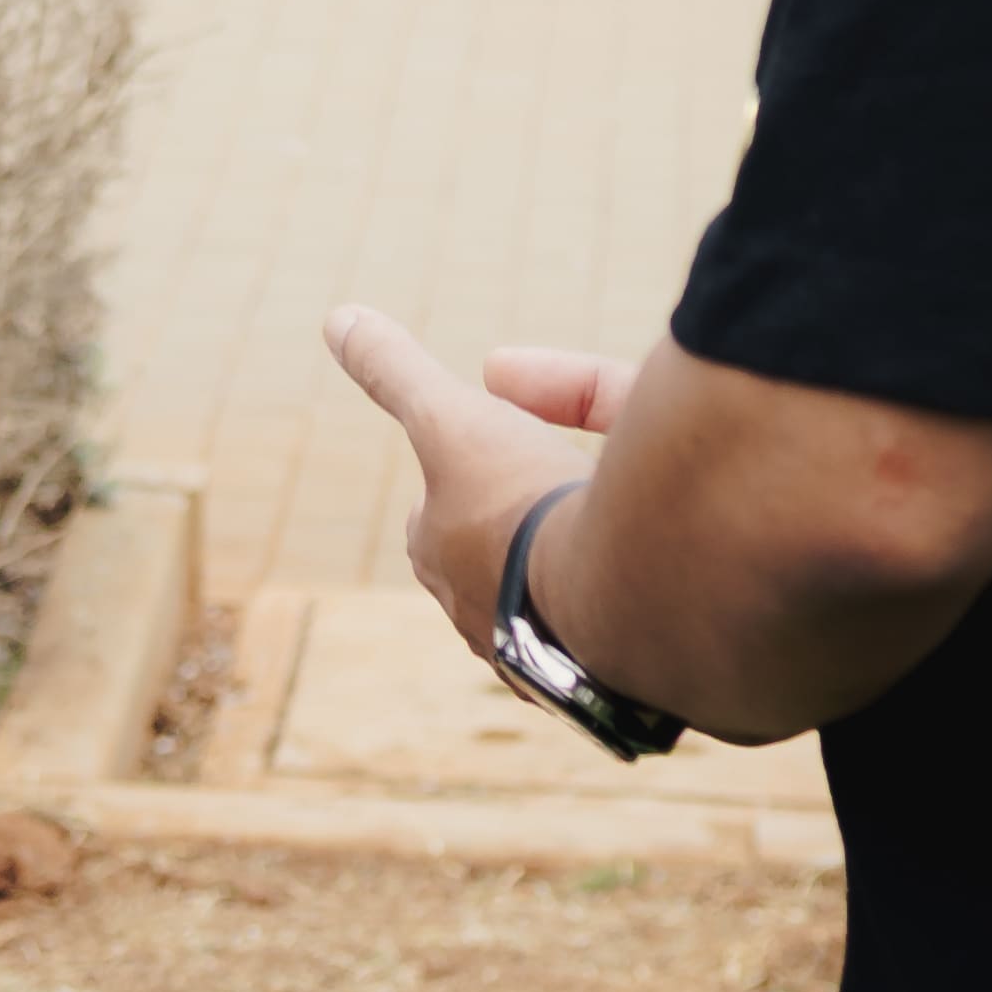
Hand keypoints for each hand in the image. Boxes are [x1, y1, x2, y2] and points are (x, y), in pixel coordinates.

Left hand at [325, 309, 640, 656]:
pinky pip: (622, 617)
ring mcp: (555, 653)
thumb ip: (393, 371)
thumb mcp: (448, 418)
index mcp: (444, 562)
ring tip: (609, 519)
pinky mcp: (618, 671)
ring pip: (564, 589)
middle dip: (518, 523)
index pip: (434, 519)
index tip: (477, 457)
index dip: (457, 480)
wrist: (617, 598)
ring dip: (580, 551)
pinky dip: (636, 581)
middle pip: (497, 558)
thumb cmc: (519, 506)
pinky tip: (654, 562)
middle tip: (545, 488)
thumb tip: (338, 319)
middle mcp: (489, 618)